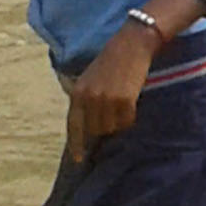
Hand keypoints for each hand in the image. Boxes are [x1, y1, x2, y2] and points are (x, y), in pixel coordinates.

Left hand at [64, 21, 158, 164]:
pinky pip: (126, 121)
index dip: (76, 144)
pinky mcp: (124, 100)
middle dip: (105, 126)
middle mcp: (89, 98)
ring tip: (123, 103)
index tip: (78, 160)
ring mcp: (106, 99)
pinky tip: (131, 101)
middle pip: (96, 130)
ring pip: (112, 127)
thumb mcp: (90, 79)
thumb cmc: (112, 61)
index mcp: (77, 93)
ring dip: (119, 121)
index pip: (74, 125)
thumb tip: (90, 129)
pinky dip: (130, 116)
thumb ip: (86, 101)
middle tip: (115, 112)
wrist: (132, 45)